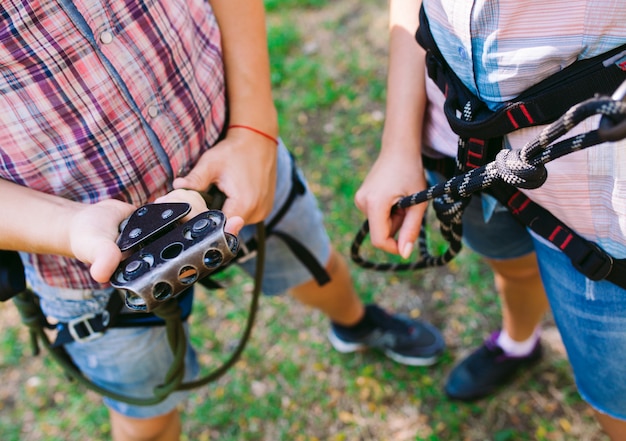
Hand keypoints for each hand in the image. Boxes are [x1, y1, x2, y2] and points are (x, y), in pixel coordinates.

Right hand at [70, 190, 243, 283]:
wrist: (86, 222)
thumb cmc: (87, 238)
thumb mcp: (93, 246)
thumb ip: (101, 257)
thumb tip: (103, 272)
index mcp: (154, 269)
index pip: (185, 267)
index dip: (206, 257)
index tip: (224, 241)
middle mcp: (165, 258)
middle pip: (198, 250)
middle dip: (217, 237)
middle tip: (235, 223)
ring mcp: (167, 243)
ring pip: (196, 234)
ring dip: (208, 222)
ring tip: (218, 210)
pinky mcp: (167, 227)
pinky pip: (187, 220)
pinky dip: (195, 211)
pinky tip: (203, 202)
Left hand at [172, 129, 277, 224]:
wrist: (258, 140)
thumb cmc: (235, 150)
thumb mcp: (210, 163)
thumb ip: (194, 180)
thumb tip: (177, 188)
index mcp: (244, 203)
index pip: (220, 226)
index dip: (205, 221)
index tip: (197, 211)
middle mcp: (257, 211)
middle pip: (228, 225)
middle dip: (215, 215)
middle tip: (209, 197)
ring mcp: (263, 211)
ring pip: (237, 221)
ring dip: (227, 212)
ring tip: (223, 193)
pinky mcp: (266, 208)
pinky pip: (247, 216)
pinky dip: (238, 208)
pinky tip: (234, 193)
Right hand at [355, 150, 426, 258]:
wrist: (398, 148)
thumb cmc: (411, 171)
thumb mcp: (417, 203)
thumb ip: (411, 229)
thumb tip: (404, 254)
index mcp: (374, 204)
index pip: (379, 240)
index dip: (394, 247)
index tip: (408, 243)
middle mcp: (362, 202)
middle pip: (380, 232)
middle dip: (397, 226)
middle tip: (410, 206)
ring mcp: (359, 200)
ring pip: (379, 224)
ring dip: (394, 219)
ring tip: (403, 199)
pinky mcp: (361, 198)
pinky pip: (376, 216)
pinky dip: (388, 212)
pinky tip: (394, 196)